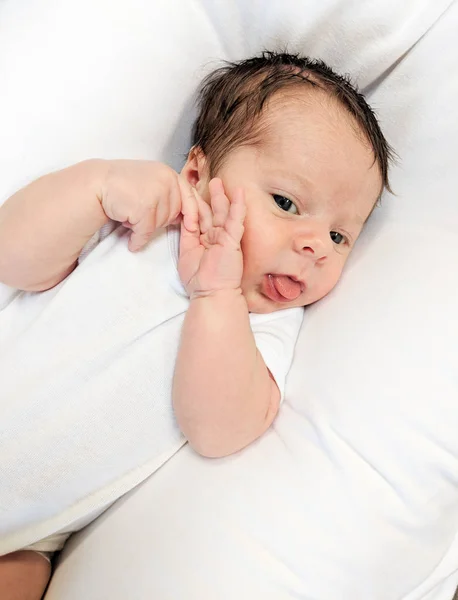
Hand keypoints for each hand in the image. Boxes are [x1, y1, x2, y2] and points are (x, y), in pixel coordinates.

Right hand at [99, 160, 197, 251]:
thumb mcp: (151, 181)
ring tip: (130, 215)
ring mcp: (156, 193)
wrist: (97, 183)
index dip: (193, 214)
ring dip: (145, 227)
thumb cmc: (123, 184)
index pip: (190, 197)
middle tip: (138, 212)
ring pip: (161, 224)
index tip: (194, 228)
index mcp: (169, 174)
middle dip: (158, 220)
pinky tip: (132, 241)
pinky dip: (138, 239)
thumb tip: (184, 217)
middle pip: (174, 215)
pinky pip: (147, 232)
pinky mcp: (144, 207)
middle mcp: (166, 181)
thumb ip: (169, 194)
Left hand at [178, 178, 245, 297]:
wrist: (211, 294)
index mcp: (203, 240)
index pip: (199, 218)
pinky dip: (237, 206)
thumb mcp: (186, 253)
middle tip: (210, 181)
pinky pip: (235, 220)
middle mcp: (214, 237)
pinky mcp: (233, 240)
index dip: (196, 204)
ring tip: (219, 182)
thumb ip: (186, 235)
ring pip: (223, 213)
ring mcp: (225, 238)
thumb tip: (183, 218)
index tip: (190, 190)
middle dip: (210, 197)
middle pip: (212, 213)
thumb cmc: (198, 280)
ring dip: (221, 197)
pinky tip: (239, 193)